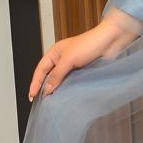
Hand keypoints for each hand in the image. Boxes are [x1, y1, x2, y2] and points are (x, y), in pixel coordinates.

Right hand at [27, 12, 142, 101]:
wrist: (110, 41)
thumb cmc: (90, 44)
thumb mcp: (69, 59)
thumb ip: (57, 74)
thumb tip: (47, 88)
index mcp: (55, 52)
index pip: (40, 70)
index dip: (35, 83)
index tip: (32, 95)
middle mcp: (62, 59)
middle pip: (49, 76)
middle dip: (44, 87)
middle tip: (40, 101)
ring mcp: (73, 65)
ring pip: (60, 80)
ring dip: (56, 89)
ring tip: (52, 101)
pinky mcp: (83, 71)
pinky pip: (71, 81)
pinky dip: (67, 88)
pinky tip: (66, 96)